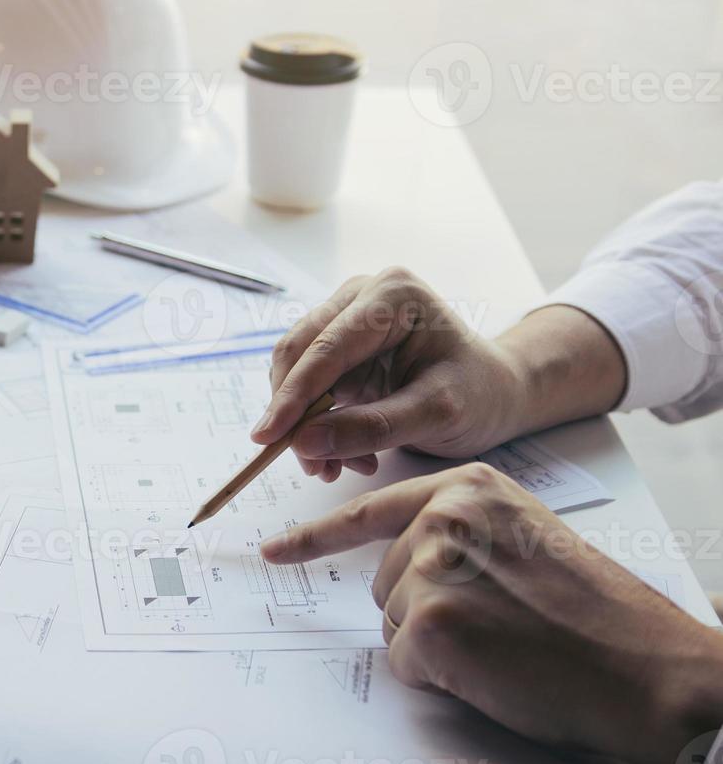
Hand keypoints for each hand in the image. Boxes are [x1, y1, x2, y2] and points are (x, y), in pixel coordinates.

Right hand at [252, 267, 527, 481]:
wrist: (495, 394)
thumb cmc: (480, 395)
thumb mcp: (436, 414)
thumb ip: (371, 428)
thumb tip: (304, 443)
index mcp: (391, 295)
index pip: (327, 347)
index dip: (292, 395)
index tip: (266, 437)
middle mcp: (362, 296)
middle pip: (300, 352)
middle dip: (295, 414)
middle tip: (307, 465)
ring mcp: (347, 317)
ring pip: (296, 371)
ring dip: (304, 424)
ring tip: (334, 468)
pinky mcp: (340, 346)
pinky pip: (307, 386)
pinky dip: (316, 424)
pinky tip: (343, 454)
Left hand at [261, 464, 722, 763]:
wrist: (646, 666)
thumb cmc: (593, 613)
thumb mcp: (525, 537)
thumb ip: (462, 533)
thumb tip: (402, 562)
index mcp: (468, 488)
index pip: (369, 513)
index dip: (314, 538)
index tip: (271, 551)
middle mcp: (443, 516)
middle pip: (386, 581)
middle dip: (429, 612)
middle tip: (500, 625)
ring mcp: (432, 567)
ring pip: (396, 623)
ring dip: (438, 645)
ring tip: (505, 642)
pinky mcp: (432, 623)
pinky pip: (406, 663)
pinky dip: (441, 679)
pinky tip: (493, 668)